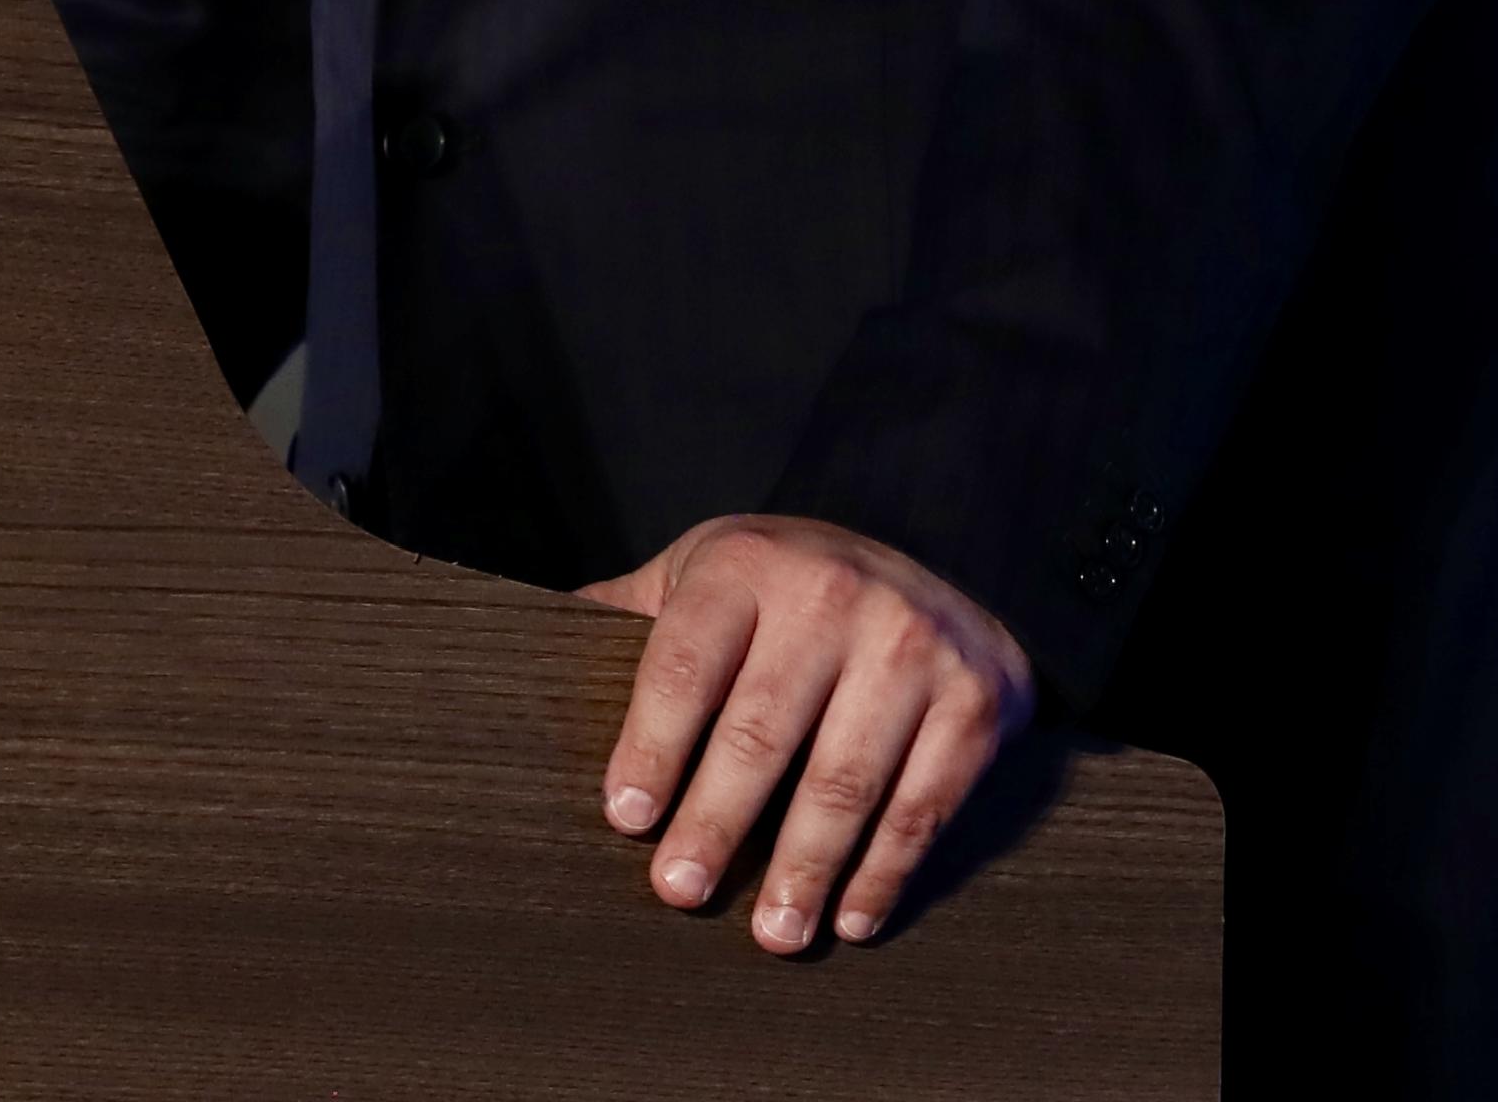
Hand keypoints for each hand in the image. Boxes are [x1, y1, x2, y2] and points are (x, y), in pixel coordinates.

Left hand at [576, 513, 1035, 953]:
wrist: (936, 563)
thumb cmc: (787, 590)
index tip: (626, 821)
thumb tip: (521, 639)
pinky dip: (884, 870)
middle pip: (761, 731)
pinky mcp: (975, 701)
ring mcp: (914, 645)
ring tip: (771, 933)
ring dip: (804, 868)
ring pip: (845, 778)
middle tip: (679, 893)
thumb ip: (631, 612)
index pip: (686, 664)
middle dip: (716, 822)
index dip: (652, 746)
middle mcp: (834, 595)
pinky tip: (850, 917)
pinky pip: (922, 803)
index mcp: (748, 565)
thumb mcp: (707, 573)